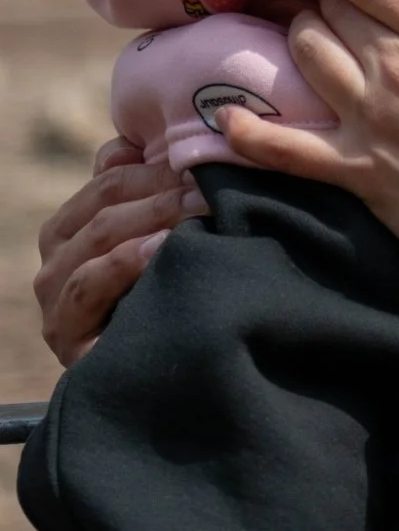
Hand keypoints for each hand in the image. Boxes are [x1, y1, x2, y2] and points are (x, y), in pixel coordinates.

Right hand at [35, 140, 206, 366]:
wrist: (163, 383)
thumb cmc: (162, 300)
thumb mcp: (153, 239)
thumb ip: (140, 189)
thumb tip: (128, 147)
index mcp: (70, 230)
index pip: (110, 180)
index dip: (158, 167)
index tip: (206, 160)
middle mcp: (55, 263)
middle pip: (104, 206)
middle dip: (162, 190)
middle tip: (211, 184)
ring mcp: (56, 302)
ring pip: (96, 239)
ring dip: (151, 217)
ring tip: (197, 208)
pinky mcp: (66, 338)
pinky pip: (87, 287)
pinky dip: (125, 262)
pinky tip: (162, 249)